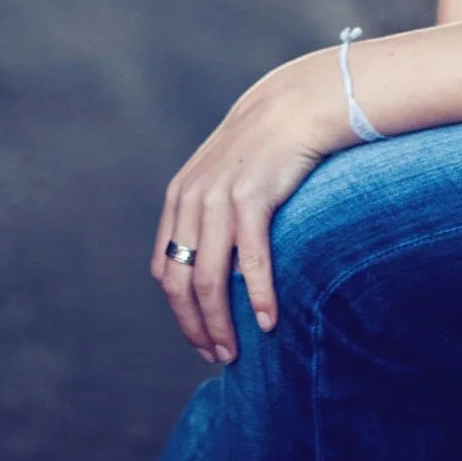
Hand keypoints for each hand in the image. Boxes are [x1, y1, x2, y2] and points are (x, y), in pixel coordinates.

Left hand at [151, 48, 350, 364]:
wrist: (296, 104)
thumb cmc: (267, 146)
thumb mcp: (224, 175)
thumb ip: (211, 212)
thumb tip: (218, 263)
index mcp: (180, 198)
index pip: (165, 270)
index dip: (178, 312)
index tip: (200, 338)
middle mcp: (191, 200)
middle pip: (180, 282)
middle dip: (195, 326)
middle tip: (218, 356)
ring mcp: (219, 198)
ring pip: (208, 280)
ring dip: (221, 323)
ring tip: (236, 351)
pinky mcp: (251, 198)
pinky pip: (250, 261)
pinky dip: (258, 296)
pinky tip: (269, 321)